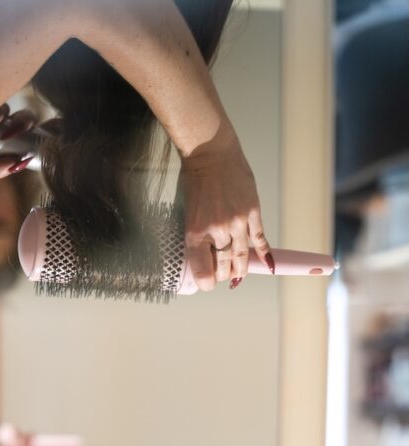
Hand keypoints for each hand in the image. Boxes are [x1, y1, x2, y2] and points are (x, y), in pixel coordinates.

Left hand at [180, 130, 272, 290]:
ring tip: (237, 273)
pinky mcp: (252, 212)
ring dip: (240, 269)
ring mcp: (237, 222)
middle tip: (222, 274)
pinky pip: (259, 239)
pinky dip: (263, 253)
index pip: (204, 273)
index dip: (206, 282)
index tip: (207, 282)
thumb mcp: (188, 214)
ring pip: (241, 257)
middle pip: (224, 268)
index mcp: (196, 234)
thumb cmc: (196, 182)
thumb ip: (198, 238)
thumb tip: (207, 258)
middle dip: (223, 275)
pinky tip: (267, 264)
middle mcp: (217, 231)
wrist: (211, 153)